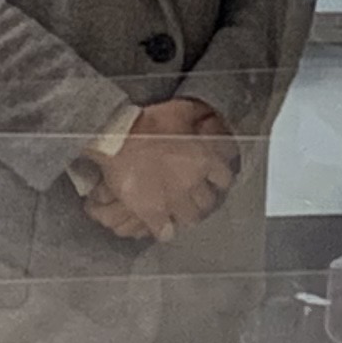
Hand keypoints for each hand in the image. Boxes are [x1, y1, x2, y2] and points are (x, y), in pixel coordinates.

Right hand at [83, 100, 234, 240]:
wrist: (117, 139)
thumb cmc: (146, 122)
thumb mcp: (180, 110)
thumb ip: (198, 114)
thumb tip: (209, 114)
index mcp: (204, 159)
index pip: (224, 179)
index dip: (219, 181)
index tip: (214, 181)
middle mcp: (193, 183)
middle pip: (208, 203)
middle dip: (203, 201)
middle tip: (195, 198)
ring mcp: (174, 200)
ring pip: (191, 219)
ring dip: (187, 216)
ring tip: (180, 212)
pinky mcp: (153, 213)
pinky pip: (166, 232)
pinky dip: (165, 230)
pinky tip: (162, 226)